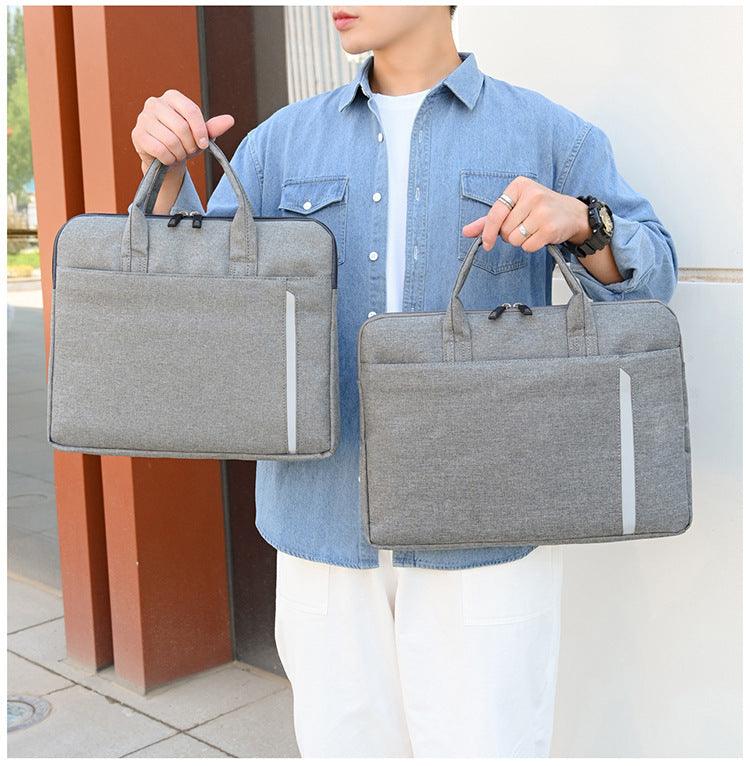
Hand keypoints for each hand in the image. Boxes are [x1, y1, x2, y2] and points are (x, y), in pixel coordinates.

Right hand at [131, 89, 234, 171]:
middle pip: (182, 128)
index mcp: (172, 97)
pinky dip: (169, 159)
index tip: (204, 144)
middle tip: (189, 151)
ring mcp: (143, 118)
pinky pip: (160, 150)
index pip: (191, 110)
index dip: (200, 131)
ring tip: (178, 154)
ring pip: (171, 141)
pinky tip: (168, 158)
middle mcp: (155, 103)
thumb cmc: (184, 142)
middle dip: (190, 145)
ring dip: (180, 154)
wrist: (165, 157)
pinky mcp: (137, 135)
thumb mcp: (201, 135)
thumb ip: (214, 127)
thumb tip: (230, 120)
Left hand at [461, 175, 591, 252]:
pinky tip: (540, 235)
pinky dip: (531, 246)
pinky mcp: (550, 228)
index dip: (488, 232)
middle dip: (509, 234)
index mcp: (519, 185)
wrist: (572, 214)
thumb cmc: (539, 209)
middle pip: (504, 230)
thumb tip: (466, 232)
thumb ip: (489, 220)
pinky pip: (528, 246)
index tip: (487, 243)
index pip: (495, 212)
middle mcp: (532, 195)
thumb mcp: (514, 207)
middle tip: (523, 226)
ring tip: (532, 229)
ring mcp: (543, 211)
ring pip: (514, 240)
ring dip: (520, 241)